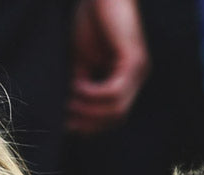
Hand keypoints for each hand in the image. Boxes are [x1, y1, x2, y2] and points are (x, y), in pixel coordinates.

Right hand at [67, 0, 149, 133]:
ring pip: (116, 110)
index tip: (65, 125)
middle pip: (116, 118)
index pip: (113, 116)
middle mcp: (137, 77)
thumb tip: (69, 112)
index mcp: (127, 78)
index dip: (90, 126)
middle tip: (65, 118)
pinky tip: (78, 84)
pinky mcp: (133, 59)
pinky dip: (93, 94)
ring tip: (69, 100)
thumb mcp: (81, 61)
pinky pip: (113, 91)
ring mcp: (138, 69)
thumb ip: (80, 85)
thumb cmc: (91, 20)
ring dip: (89, 110)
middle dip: (88, 123)